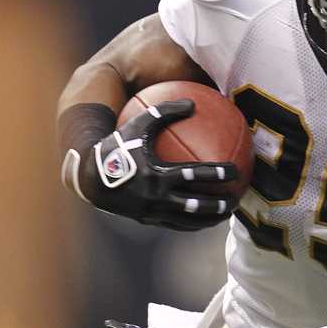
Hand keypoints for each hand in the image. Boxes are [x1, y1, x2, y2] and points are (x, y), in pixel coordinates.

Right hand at [63, 99, 238, 230]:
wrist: (90, 177)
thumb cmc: (116, 146)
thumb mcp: (138, 125)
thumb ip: (165, 111)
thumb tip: (193, 102)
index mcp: (156, 174)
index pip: (194, 174)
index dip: (217, 173)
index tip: (236, 170)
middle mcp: (155, 196)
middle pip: (195, 204)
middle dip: (219, 203)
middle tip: (236, 198)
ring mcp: (152, 211)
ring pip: (188, 220)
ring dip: (210, 218)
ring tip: (227, 214)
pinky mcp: (147, 220)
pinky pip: (176, 225)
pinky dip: (193, 224)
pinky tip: (205, 219)